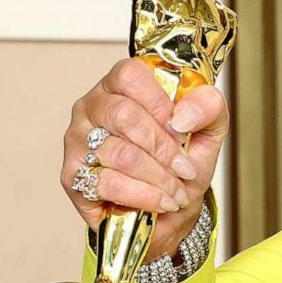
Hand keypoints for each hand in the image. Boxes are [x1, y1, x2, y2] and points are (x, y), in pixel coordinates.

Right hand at [63, 57, 229, 253]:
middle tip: (185, 168)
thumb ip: (209, 107)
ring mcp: (78, 140)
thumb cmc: (183, 162)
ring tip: (177, 190)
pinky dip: (144, 195)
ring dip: (158, 177)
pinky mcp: (72, 175)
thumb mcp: (209, 129)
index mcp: (122, 85)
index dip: (160, 103)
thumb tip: (184, 115)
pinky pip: (108, 183)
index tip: (181, 128)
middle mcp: (93, 107)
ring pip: (120, 153)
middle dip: (163, 148)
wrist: (172, 207)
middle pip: (124, 115)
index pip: (130, 75)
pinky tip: (161, 201)